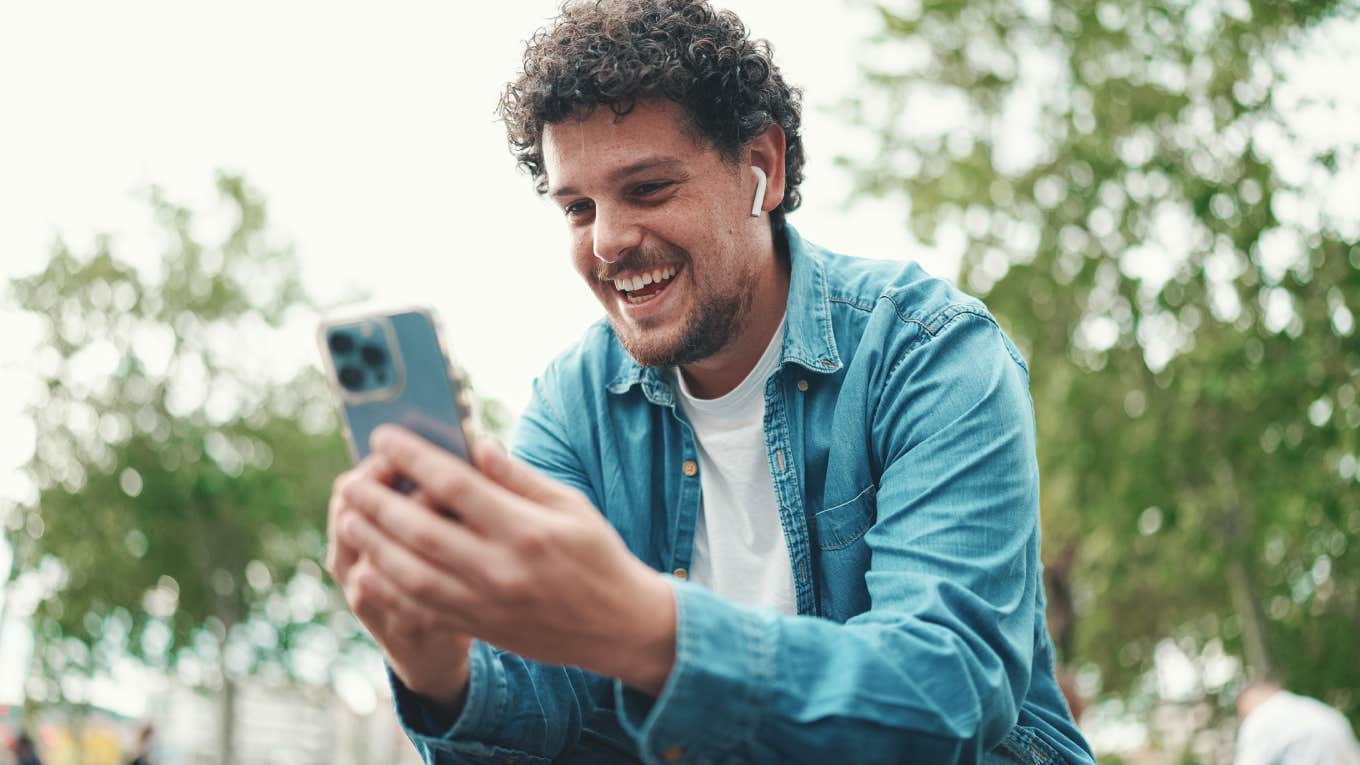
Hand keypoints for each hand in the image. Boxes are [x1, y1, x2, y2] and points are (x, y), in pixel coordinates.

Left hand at [339, 426, 677, 694]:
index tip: (384, 437)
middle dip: (379, 503)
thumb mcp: (569, 504)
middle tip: (350, 480)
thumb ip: (518, 476)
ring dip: (373, 545)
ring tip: (348, 518)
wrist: (619, 626)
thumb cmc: (596, 555)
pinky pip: (422, 608)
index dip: (415, 458)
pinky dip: (389, 588)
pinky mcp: (481, 627)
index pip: (457, 486)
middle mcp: (503, 569)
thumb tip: (474, 444)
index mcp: (527, 530)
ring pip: (413, 575)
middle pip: (423, 532)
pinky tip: (367, 566)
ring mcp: (488, 603)